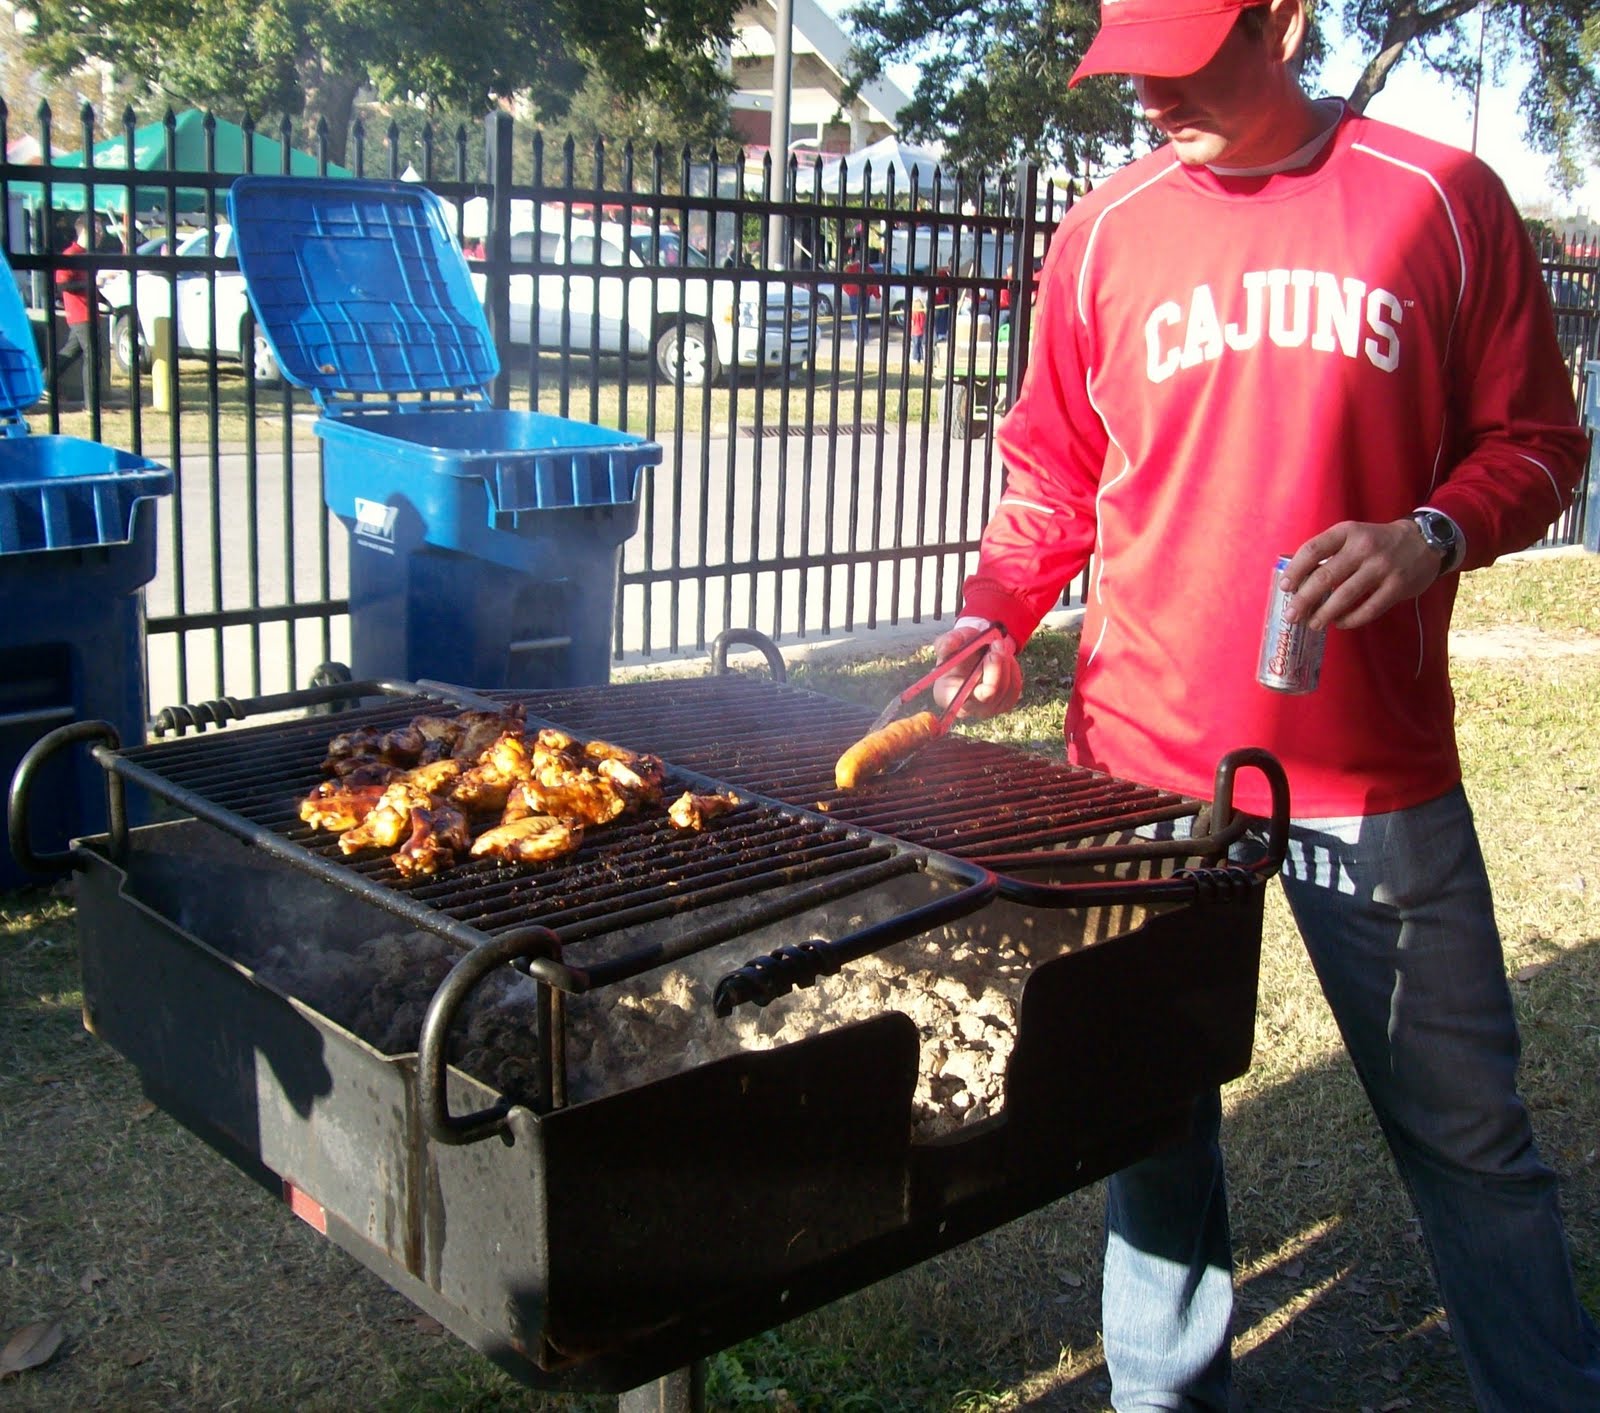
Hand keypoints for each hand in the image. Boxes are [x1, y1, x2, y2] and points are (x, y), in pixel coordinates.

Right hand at [930, 622, 1022, 719]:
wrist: (972, 655)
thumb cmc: (957, 650)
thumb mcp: (949, 641)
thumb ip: (946, 642)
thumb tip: (950, 645)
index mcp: (947, 695)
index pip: (964, 699)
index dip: (977, 681)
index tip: (989, 655)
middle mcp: (968, 708)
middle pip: (989, 695)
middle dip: (996, 666)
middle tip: (997, 644)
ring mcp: (988, 709)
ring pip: (1005, 688)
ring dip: (1005, 663)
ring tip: (998, 646)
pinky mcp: (1004, 704)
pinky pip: (1015, 686)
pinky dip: (1012, 668)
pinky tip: (1004, 658)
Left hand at [1280, 520, 1443, 631]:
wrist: (1426, 541)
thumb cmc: (1377, 542)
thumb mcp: (1353, 536)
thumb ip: (1330, 552)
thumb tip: (1296, 580)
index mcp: (1347, 532)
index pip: (1313, 550)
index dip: (1295, 570)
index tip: (1285, 587)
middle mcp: (1363, 547)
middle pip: (1325, 576)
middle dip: (1303, 599)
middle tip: (1291, 615)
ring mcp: (1382, 567)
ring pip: (1344, 596)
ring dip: (1324, 614)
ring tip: (1312, 624)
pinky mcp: (1397, 586)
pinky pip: (1368, 609)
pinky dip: (1350, 619)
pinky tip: (1338, 623)